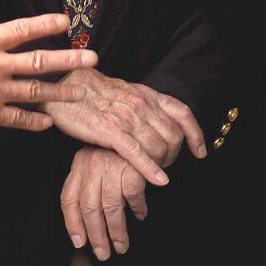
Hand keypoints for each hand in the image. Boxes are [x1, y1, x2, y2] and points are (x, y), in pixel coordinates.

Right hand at [0, 11, 97, 132]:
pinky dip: (35, 121)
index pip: (22, 30)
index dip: (46, 24)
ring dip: (61, 92)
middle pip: (40, 61)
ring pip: (36, 91)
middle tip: (92, 58)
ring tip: (81, 92)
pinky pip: (18, 119)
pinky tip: (49, 123)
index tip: (65, 22)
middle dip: (69, 59)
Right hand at [42, 68, 205, 186]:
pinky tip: (159, 181)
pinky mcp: (110, 131)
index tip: (200, 152)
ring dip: (163, 164)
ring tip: (158, 173)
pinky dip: (152, 170)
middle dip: (176, 155)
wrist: (65, 84)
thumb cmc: (93, 92)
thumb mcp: (125, 92)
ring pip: (159, 146)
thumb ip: (144, 105)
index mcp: (146, 94)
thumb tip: (160, 119)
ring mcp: (127, 118)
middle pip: (174, 135)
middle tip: (168, 166)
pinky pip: (138, 154)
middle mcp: (141, 104)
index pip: (182, 113)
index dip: (195, 134)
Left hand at [59, 147, 150, 259]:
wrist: (142, 127)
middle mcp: (92, 164)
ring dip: (117, 232)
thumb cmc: (119, 148)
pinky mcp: (131, 169)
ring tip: (121, 245)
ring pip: (110, 208)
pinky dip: (138, 210)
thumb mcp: (98, 160)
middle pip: (89, 208)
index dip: (72, 223)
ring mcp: (111, 166)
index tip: (79, 241)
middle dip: (96, 235)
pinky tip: (140, 215)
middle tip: (102, 252)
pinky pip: (133, 198)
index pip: (69, 198)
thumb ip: (91, 184)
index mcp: (80, 163)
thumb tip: (87, 222)